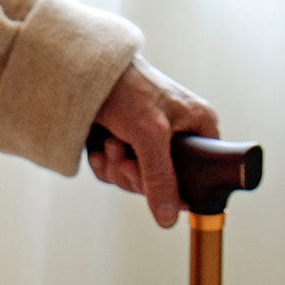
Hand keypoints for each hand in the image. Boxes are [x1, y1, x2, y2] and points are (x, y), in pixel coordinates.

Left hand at [88, 55, 218, 226]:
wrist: (84, 66)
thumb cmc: (126, 87)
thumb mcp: (149, 134)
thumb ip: (160, 177)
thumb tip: (168, 218)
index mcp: (200, 128)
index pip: (201, 177)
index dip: (176, 191)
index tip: (152, 187)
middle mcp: (179, 135)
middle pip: (163, 184)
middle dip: (135, 176)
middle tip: (123, 159)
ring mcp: (149, 140)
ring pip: (136, 180)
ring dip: (116, 169)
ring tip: (108, 144)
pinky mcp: (124, 141)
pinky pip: (116, 171)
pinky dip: (103, 165)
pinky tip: (97, 148)